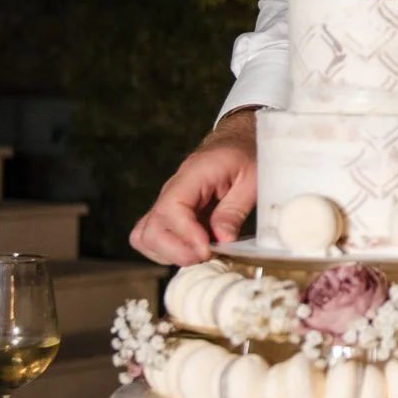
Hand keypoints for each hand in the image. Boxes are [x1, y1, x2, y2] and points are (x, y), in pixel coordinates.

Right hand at [128, 108, 259, 264]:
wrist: (236, 142)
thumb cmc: (245, 157)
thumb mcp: (252, 179)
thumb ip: (235, 209)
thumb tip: (222, 239)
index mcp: (193, 175)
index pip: (171, 208)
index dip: (185, 234)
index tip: (207, 249)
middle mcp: (172, 189)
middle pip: (151, 228)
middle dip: (177, 251)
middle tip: (207, 255)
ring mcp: (166, 202)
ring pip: (144, 236)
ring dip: (169, 254)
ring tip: (200, 254)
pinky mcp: (168, 214)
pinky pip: (151, 237)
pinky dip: (166, 251)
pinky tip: (192, 250)